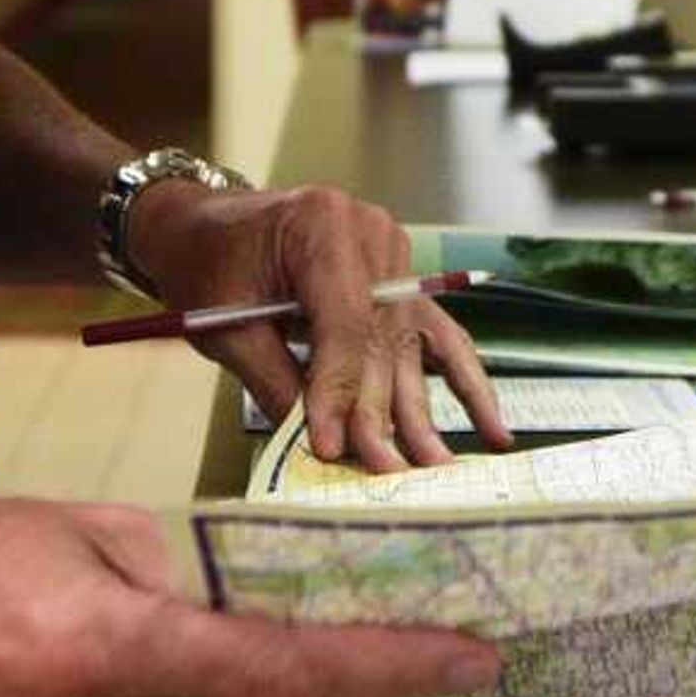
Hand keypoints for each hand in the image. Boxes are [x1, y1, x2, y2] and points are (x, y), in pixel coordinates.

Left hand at [132, 179, 507, 468]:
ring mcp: (395, 254)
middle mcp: (371, 233)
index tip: (336, 444)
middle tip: (384, 471)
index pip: (346, 321)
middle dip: (380, 411)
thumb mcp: (225, 325)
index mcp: (322, 225)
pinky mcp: (403, 280)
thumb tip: (316, 441)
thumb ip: (274, 379)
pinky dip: (461, 382)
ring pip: (413, 345)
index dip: (342, 389)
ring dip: (423, 410)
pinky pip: (436, 334)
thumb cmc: (209, 264)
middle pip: (384, 338)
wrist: (207, 225)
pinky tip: (489, 426)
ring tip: (438, 465)